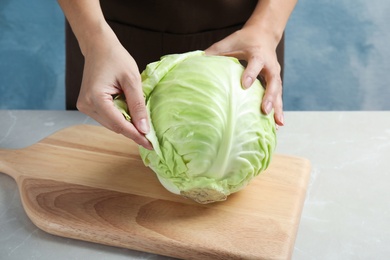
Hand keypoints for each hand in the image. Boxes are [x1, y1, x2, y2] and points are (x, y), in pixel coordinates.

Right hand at [76, 33, 152, 148]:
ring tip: (143, 126)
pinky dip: (120, 118)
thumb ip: (138, 105)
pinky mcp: (88, 105)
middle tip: (151, 139)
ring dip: (127, 126)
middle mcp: (87, 105)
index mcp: (96, 98)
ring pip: (111, 124)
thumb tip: (144, 128)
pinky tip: (131, 116)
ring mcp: (85, 106)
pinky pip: (107, 118)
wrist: (98, 46)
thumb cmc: (116, 58)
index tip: (151, 145)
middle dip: (133, 132)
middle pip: (114, 127)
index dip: (136, 136)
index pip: (119, 125)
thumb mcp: (132, 80)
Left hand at [205, 27, 283, 125]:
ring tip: (277, 123)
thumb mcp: (229, 42)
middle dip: (270, 96)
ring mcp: (274, 74)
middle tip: (264, 110)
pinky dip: (278, 110)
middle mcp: (270, 65)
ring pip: (278, 92)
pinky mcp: (276, 81)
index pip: (256, 63)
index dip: (251, 73)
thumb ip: (214, 51)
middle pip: (273, 82)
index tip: (245, 85)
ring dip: (278, 107)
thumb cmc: (243, 40)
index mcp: (258, 54)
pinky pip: (278, 96)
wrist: (263, 34)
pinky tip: (277, 124)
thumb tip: (197, 61)